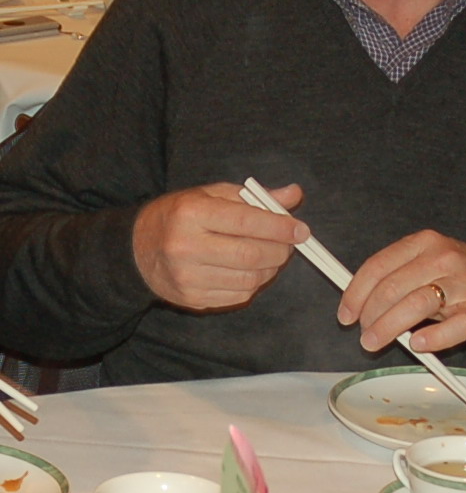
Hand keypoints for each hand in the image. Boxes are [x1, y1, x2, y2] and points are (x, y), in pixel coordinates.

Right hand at [132, 181, 308, 310]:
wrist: (138, 248)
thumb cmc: (180, 216)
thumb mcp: (211, 195)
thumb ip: (254, 197)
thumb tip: (293, 194)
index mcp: (191, 213)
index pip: (247, 221)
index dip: (280, 226)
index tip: (301, 230)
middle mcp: (186, 246)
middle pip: (252, 254)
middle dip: (281, 250)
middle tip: (289, 243)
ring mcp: (188, 277)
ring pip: (250, 279)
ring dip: (270, 268)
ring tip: (269, 255)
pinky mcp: (193, 298)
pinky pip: (240, 295)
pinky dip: (254, 283)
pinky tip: (251, 270)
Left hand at [337, 230, 465, 354]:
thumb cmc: (464, 276)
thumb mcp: (431, 262)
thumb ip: (400, 275)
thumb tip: (361, 302)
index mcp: (424, 242)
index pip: (378, 266)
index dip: (355, 293)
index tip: (346, 315)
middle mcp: (443, 258)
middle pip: (392, 288)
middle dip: (370, 316)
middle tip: (364, 335)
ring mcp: (463, 283)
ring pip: (415, 305)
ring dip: (389, 328)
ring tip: (375, 343)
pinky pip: (454, 327)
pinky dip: (433, 339)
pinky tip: (418, 345)